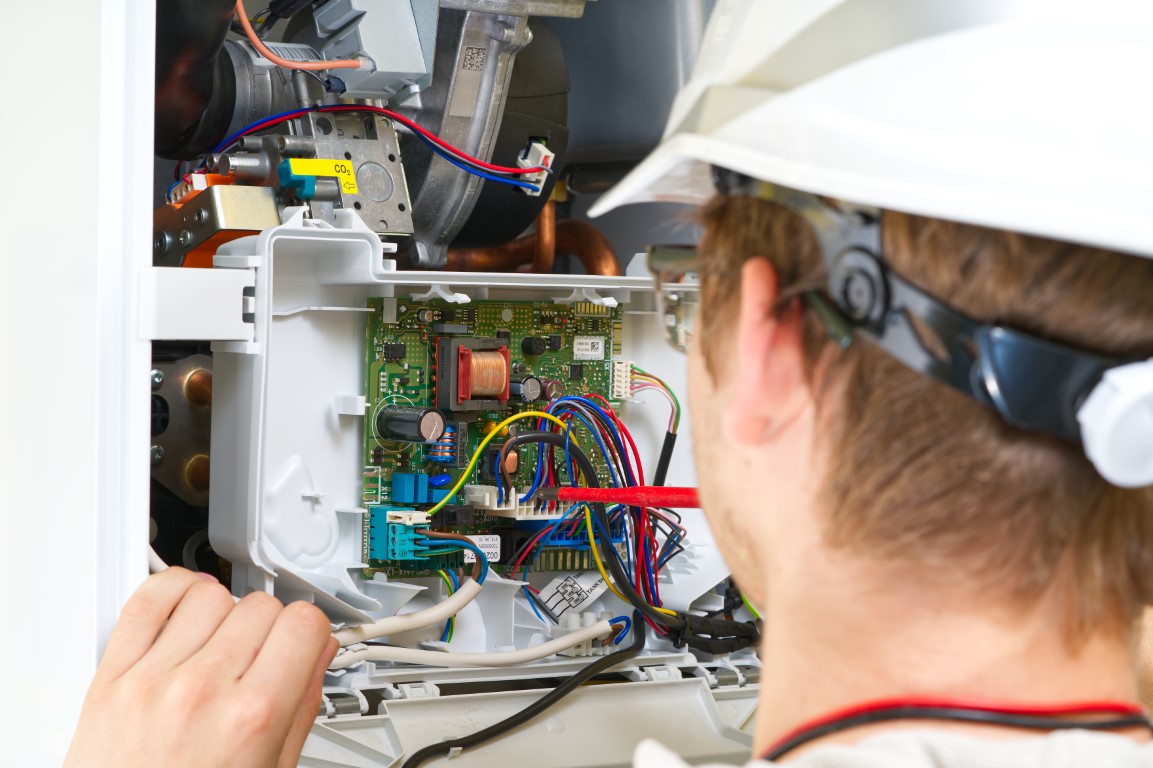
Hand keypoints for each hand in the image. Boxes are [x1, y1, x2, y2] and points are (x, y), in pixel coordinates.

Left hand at [65, 567, 336, 767]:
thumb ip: (301, 705)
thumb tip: (319, 653)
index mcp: (253, 716)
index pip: (304, 623)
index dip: (310, 631)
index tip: (302, 641)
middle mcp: (204, 691)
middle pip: (262, 608)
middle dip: (270, 627)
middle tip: (262, 655)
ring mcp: (154, 680)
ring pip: (212, 595)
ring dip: (224, 613)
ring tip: (221, 641)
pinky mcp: (112, 678)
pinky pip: (147, 601)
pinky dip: (172, 590)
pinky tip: (185, 608)